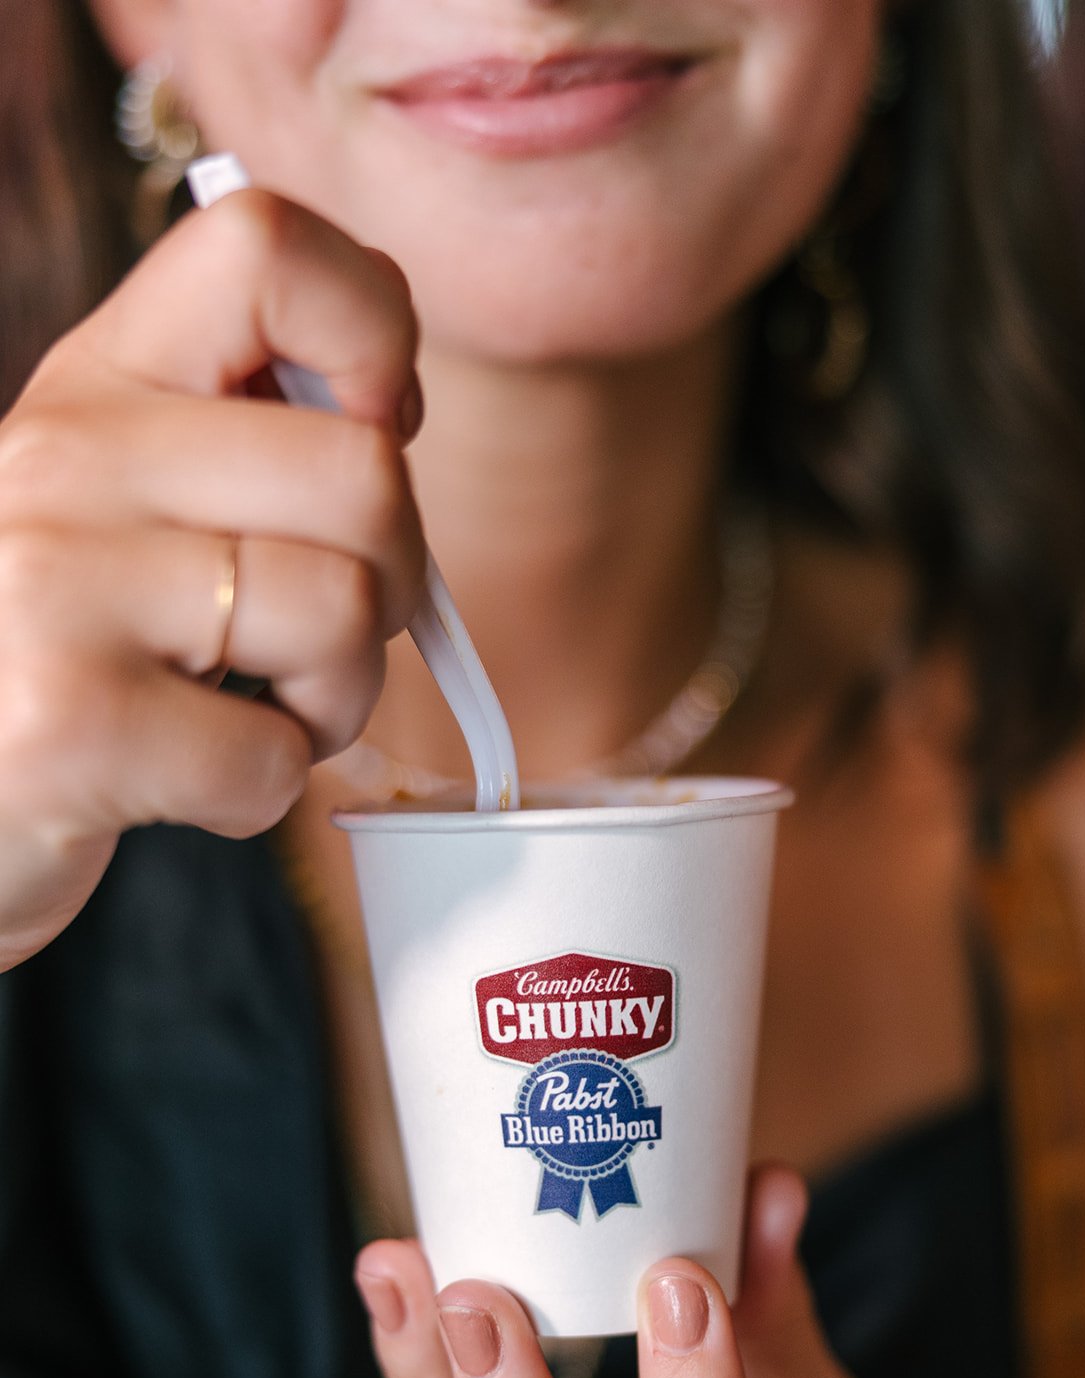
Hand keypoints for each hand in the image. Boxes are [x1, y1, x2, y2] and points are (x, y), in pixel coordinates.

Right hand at [0, 190, 424, 967]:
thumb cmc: (72, 645)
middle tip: (311, 630)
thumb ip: (248, 435)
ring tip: (246, 705)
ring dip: (334, 697)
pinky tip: (188, 774)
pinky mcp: (63, 726)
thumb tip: (395, 415)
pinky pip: (277, 758)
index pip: (264, 244)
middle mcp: (62, 454)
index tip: (371, 428)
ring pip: (345, 615)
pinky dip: (263, 788)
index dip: (374, 334)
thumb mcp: (133, 498)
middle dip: (392, 582)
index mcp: (99, 378)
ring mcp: (51, 585)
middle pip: (367, 475)